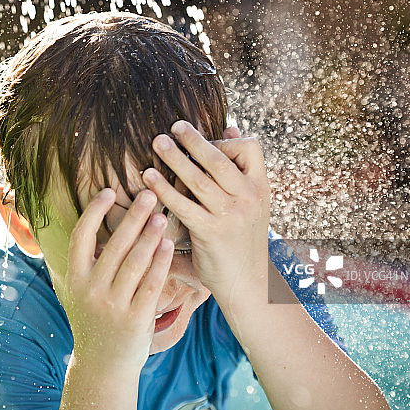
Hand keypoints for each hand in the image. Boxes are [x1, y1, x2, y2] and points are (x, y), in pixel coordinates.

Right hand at [57, 188, 173, 372]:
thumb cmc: (95, 319)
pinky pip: (151, 284)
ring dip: (149, 236)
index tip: (109, 191)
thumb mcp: (79, 291)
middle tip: (148, 193)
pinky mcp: (135, 319)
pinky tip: (168, 246)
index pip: (80, 236)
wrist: (103, 366)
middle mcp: (91, 290)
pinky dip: (160, 263)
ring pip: (134, 263)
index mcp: (75, 278)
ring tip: (161, 216)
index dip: (94, 212)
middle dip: (132, 217)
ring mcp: (113, 306)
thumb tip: (96, 221)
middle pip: (114, 245)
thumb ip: (87, 262)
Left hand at [142, 121, 269, 294]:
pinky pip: (184, 205)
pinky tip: (149, 179)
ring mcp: (232, 215)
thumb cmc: (242, 238)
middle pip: (219, 160)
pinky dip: (165, 189)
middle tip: (173, 126)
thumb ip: (239, 166)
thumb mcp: (251, 200)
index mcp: (260, 186)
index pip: (249, 148)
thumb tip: (230, 128)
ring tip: (157, 143)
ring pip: (199, 179)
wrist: (248, 283)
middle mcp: (249, 197)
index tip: (204, 138)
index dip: (226, 139)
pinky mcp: (211, 232)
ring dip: (175, 159)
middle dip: (194, 140)